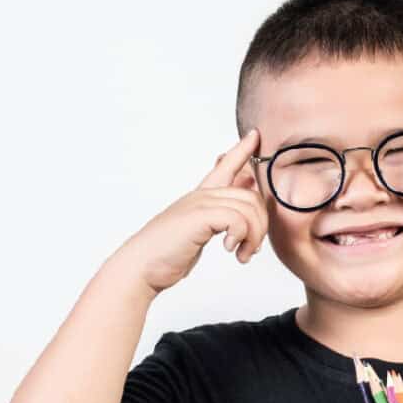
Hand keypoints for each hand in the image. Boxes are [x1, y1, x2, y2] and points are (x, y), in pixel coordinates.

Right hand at [115, 128, 267, 293]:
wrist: (141, 267)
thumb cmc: (168, 253)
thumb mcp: (199, 231)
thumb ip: (220, 217)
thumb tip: (243, 207)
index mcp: (201, 197)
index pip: (225, 165)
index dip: (242, 150)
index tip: (255, 135)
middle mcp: (201, 196)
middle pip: (251, 196)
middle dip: (261, 224)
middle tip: (252, 248)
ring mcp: (199, 203)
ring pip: (248, 208)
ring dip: (253, 236)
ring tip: (243, 254)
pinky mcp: (199, 217)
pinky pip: (238, 219)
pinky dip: (241, 236)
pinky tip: (231, 250)